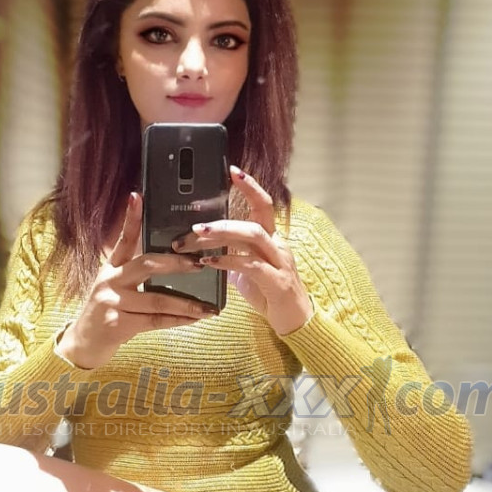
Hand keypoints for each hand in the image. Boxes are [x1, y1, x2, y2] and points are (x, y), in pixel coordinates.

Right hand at [58, 192, 215, 368]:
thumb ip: (135, 275)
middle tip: (199, 264)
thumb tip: (172, 264)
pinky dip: (177, 320)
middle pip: (146, 264)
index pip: (123, 239)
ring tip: (207, 307)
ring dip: (186, 303)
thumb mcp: (115, 288)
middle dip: (176, 264)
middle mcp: (109, 281)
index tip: (138, 196)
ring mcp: (112, 302)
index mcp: (111, 268)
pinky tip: (194, 320)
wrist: (83, 344)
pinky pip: (154, 321)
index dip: (130, 218)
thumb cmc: (107, 313)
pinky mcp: (117, 324)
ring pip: (156, 299)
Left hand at [171, 166, 314, 335]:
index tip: (232, 171)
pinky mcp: (276, 282)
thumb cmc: (270, 293)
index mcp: (271, 239)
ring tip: (197, 236)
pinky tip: (208, 263)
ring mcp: (279, 262)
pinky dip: (226, 261)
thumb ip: (232, 253)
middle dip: (223, 217)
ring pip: (253, 236)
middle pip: (255, 217)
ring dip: (223, 233)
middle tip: (195, 223)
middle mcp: (277, 245)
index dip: (250, 187)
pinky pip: (250, 265)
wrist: (295, 321)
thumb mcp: (248, 269)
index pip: (263, 204)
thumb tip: (205, 245)